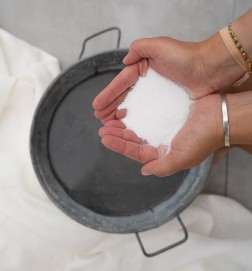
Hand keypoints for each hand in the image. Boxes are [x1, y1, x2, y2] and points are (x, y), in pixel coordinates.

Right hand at [93, 35, 242, 121]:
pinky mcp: (165, 106)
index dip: (108, 95)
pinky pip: (146, 114)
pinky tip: (127, 126)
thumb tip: (125, 61)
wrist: (210, 69)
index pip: (121, 83)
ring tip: (108, 124)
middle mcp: (147, 83)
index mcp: (143, 68)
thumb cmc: (186, 57)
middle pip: (124, 97)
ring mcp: (156, 96)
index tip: (96, 106)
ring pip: (133, 107)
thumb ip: (139, 48)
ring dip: (119, 115)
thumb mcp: (159, 46)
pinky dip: (135, 120)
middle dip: (110, 108)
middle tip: (100, 118)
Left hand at [99, 94, 222, 176]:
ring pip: (137, 127)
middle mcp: (161, 142)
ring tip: (107, 120)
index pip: (136, 152)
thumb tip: (144, 171)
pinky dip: (134, 114)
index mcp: (163, 154)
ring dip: (122, 125)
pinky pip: (146, 115)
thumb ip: (161, 167)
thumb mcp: (181, 158)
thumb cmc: (202, 138)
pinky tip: (124, 111)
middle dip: (117, 135)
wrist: (219, 115)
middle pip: (134, 140)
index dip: (119, 146)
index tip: (103, 138)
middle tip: (102, 128)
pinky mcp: (166, 113)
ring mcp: (163, 127)